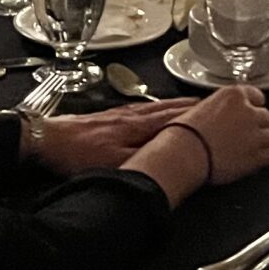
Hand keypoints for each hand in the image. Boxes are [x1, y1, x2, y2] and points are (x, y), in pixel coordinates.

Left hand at [29, 97, 199, 174]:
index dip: (197, 114)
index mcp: (138, 125)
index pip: (175, 116)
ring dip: (179, 105)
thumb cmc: (79, 153)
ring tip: (197, 104)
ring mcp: (123, 114)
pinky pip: (145, 109)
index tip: (219, 111)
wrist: (49, 139)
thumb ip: (144, 161)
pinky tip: (161, 111)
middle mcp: (134, 114)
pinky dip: (161, 107)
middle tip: (216, 104)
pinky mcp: (112, 117)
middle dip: (194, 106)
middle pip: (170, 107)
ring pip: (158, 106)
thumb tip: (171, 161)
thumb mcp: (114, 165)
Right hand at [171, 82, 268, 184]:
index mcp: (234, 95)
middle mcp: (249, 112)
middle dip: (262, 123)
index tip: (255, 108)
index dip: (255, 104)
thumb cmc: (185, 132)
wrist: (186, 153)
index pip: (255, 95)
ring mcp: (256, 134)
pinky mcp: (258, 155)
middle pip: (265, 115)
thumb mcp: (200, 108)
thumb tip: (220, 115)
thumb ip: (218, 108)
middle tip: (257, 129)